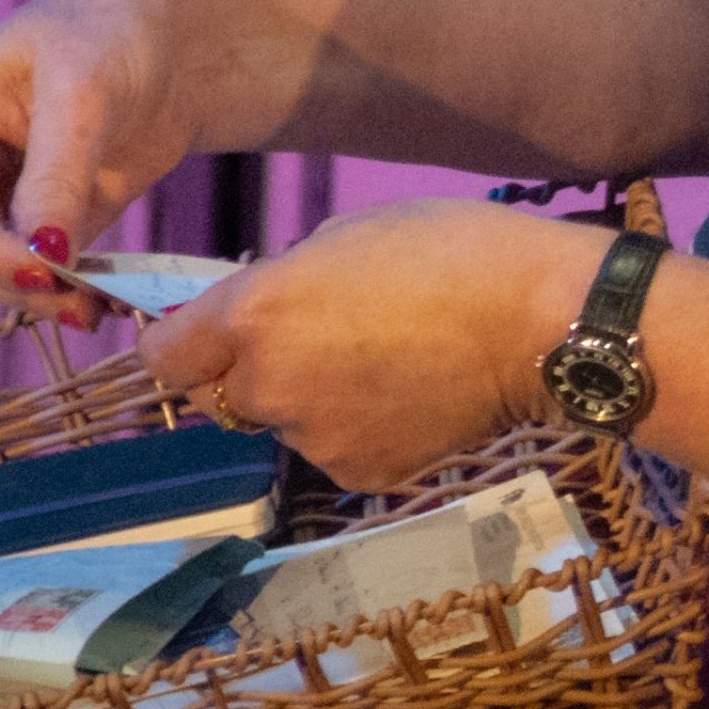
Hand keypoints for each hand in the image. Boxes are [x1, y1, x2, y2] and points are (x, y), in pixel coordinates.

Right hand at [0, 0, 257, 312]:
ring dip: (36, 296)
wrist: (175, 43)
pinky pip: (32, 271)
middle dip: (10, 278)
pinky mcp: (28, 222)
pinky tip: (102, 303)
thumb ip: (58, 172)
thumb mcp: (86, 90)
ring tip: (94, 308)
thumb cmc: (116, 35)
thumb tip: (40, 251)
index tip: (42, 275)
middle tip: (78, 304)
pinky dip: (61, 292)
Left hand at [137, 202, 604, 491]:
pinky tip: (416, 398)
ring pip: (289, 422)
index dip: (183, 346)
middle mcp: (267, 385)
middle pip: (226, 393)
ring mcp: (313, 438)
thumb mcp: (349, 235)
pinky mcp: (361, 473)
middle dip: (260, 371)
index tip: (210, 338)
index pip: (164, 357)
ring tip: (392, 367)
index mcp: (254, 314)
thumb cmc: (452, 250)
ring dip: (316, 401)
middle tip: (331, 342)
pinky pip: (339, 450)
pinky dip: (365, 430)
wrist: (544, 321)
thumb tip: (271, 314)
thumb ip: (288, 280)